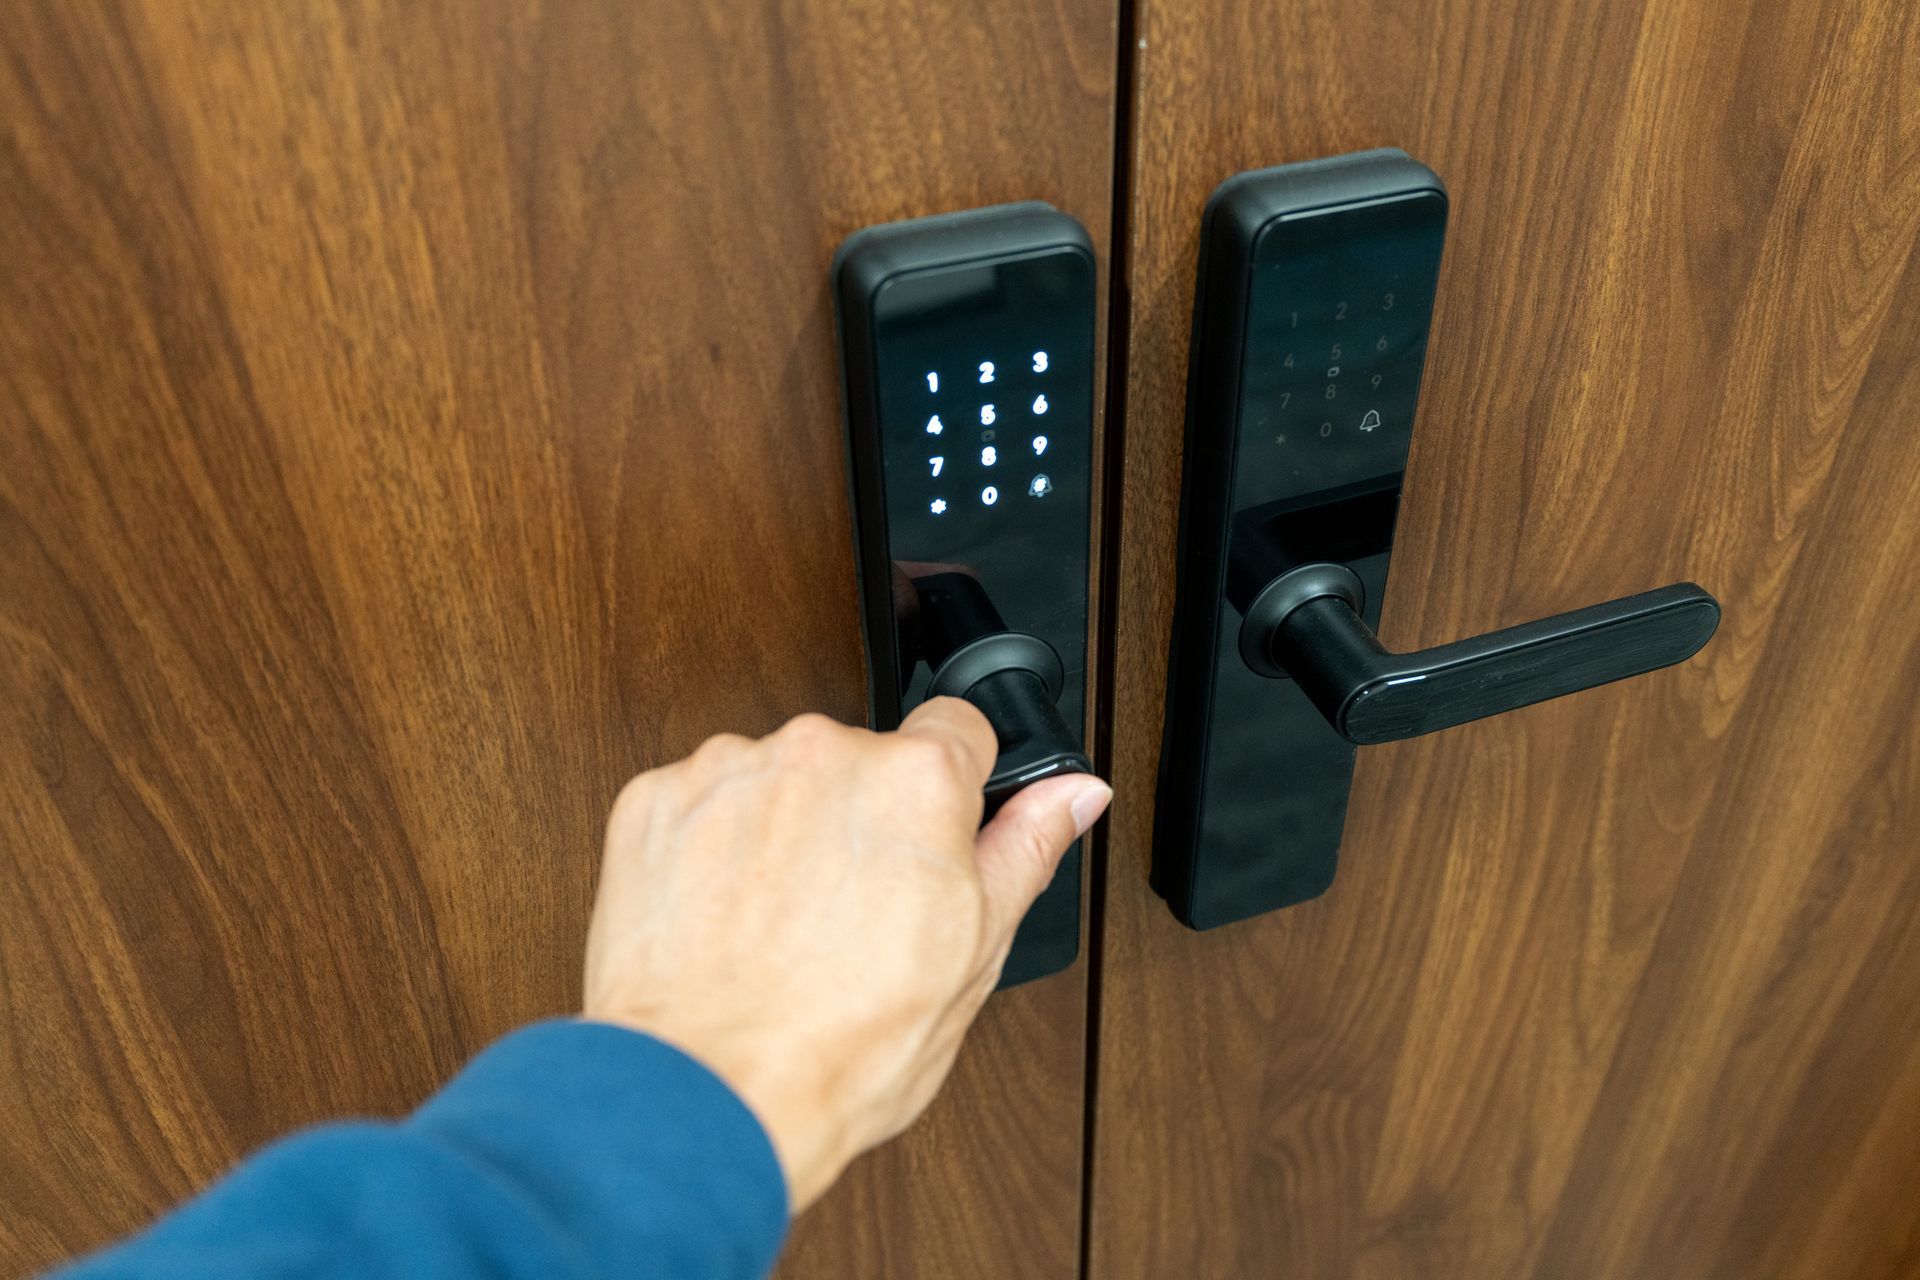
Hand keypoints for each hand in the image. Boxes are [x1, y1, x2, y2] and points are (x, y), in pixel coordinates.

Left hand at [581, 699, 1110, 1212]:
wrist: (710, 1092)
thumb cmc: (841, 1046)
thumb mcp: (973, 954)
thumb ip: (1023, 850)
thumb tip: (1072, 795)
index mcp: (916, 781)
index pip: (957, 727)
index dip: (956, 787)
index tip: (934, 834)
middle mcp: (822, 753)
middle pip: (862, 760)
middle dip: (862, 821)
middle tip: (854, 914)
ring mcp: (731, 771)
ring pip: (778, 780)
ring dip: (783, 831)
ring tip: (781, 929)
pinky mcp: (655, 801)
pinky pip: (701, 804)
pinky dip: (712, 850)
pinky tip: (727, 921)